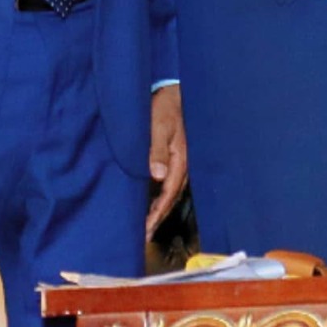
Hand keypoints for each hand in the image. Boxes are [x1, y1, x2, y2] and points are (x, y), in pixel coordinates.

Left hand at [146, 84, 187, 237]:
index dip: (157, 213)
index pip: (169, 194)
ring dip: (160, 208)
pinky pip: (169, 182)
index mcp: (180, 159)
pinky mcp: (174, 156)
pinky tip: (151, 201)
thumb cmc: (164, 107)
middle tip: (144, 236)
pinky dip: (160, 196)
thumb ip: (156, 150)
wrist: (172, 91)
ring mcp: (180, 160)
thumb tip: (158, 176)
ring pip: (171, 192)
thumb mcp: (158, 126)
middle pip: (171, 197)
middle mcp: (182, 163)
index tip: (146, 230)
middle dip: (158, 217)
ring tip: (147, 225)